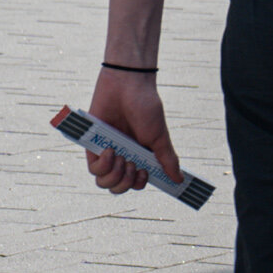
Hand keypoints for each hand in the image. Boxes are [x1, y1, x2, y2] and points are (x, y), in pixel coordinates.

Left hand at [85, 64, 178, 194]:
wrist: (126, 86)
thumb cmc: (145, 108)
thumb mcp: (159, 136)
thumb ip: (167, 159)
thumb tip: (179, 179)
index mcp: (140, 155)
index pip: (137, 181)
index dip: (140, 183)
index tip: (147, 175)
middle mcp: (123, 156)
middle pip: (119, 187)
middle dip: (126, 183)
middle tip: (134, 166)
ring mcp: (108, 152)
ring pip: (105, 182)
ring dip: (115, 176)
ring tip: (122, 158)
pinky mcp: (93, 146)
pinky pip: (94, 169)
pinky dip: (104, 165)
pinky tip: (111, 150)